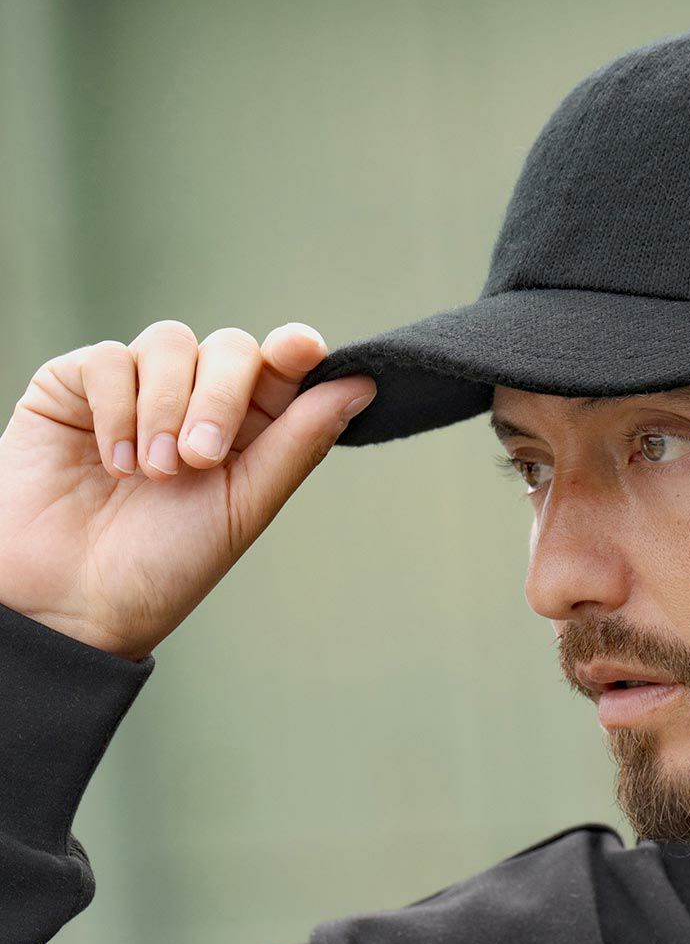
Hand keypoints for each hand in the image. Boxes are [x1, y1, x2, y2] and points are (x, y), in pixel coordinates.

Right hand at [0, 320, 374, 659]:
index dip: (294, 353)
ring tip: (155, 473)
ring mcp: (135, 391)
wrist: (74, 601)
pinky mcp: (74, 386)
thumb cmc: (162, 568)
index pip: (278, 372)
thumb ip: (298, 442)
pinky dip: (117, 409)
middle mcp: (193, 405)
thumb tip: (362, 385)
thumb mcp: (243, 507)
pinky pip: (108, 359)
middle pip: (231, 350)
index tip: (302, 349)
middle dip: (223, 396)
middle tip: (201, 458)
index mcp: (246, 436)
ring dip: (167, 406)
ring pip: (171, 343)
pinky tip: (114, 464)